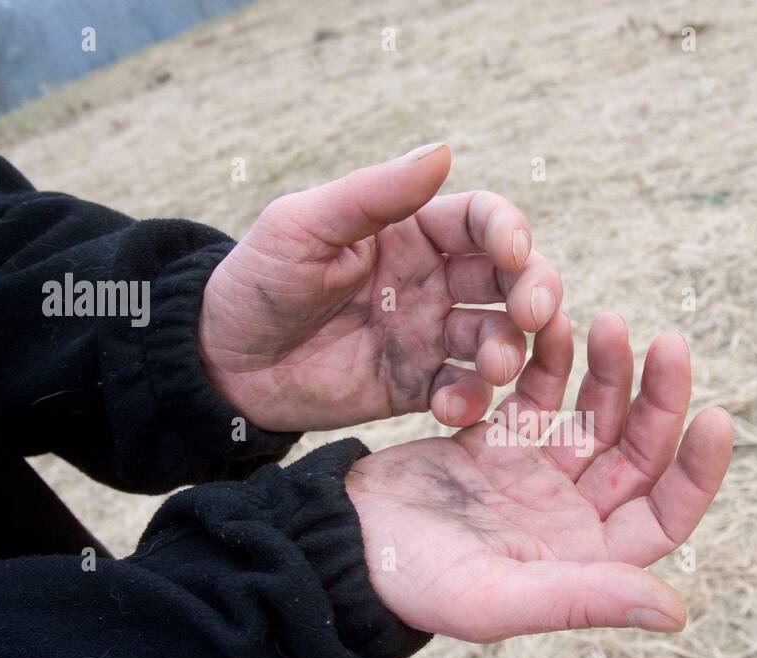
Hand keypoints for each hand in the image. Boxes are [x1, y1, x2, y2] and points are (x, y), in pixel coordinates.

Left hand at [197, 143, 563, 431]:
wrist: (221, 364)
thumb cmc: (256, 282)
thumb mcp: (304, 226)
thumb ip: (373, 194)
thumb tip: (443, 151)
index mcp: (412, 232)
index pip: (482, 221)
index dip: (509, 232)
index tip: (514, 253)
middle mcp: (434, 281)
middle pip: (510, 279)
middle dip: (534, 292)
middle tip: (534, 315)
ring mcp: (430, 335)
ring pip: (499, 337)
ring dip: (511, 350)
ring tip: (495, 367)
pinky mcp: (418, 387)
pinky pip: (465, 392)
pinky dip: (473, 401)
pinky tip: (453, 406)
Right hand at [345, 311, 732, 641]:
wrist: (341, 545)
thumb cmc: (416, 586)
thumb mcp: (500, 599)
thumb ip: (586, 599)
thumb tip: (677, 612)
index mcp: (586, 559)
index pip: (666, 513)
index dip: (697, 471)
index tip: (714, 416)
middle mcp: (571, 517)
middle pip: (638, 453)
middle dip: (660, 399)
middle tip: (670, 342)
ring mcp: (536, 475)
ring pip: (595, 415)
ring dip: (610, 371)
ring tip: (609, 322)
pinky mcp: (499, 442)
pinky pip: (541, 394)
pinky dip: (554, 361)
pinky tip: (559, 324)